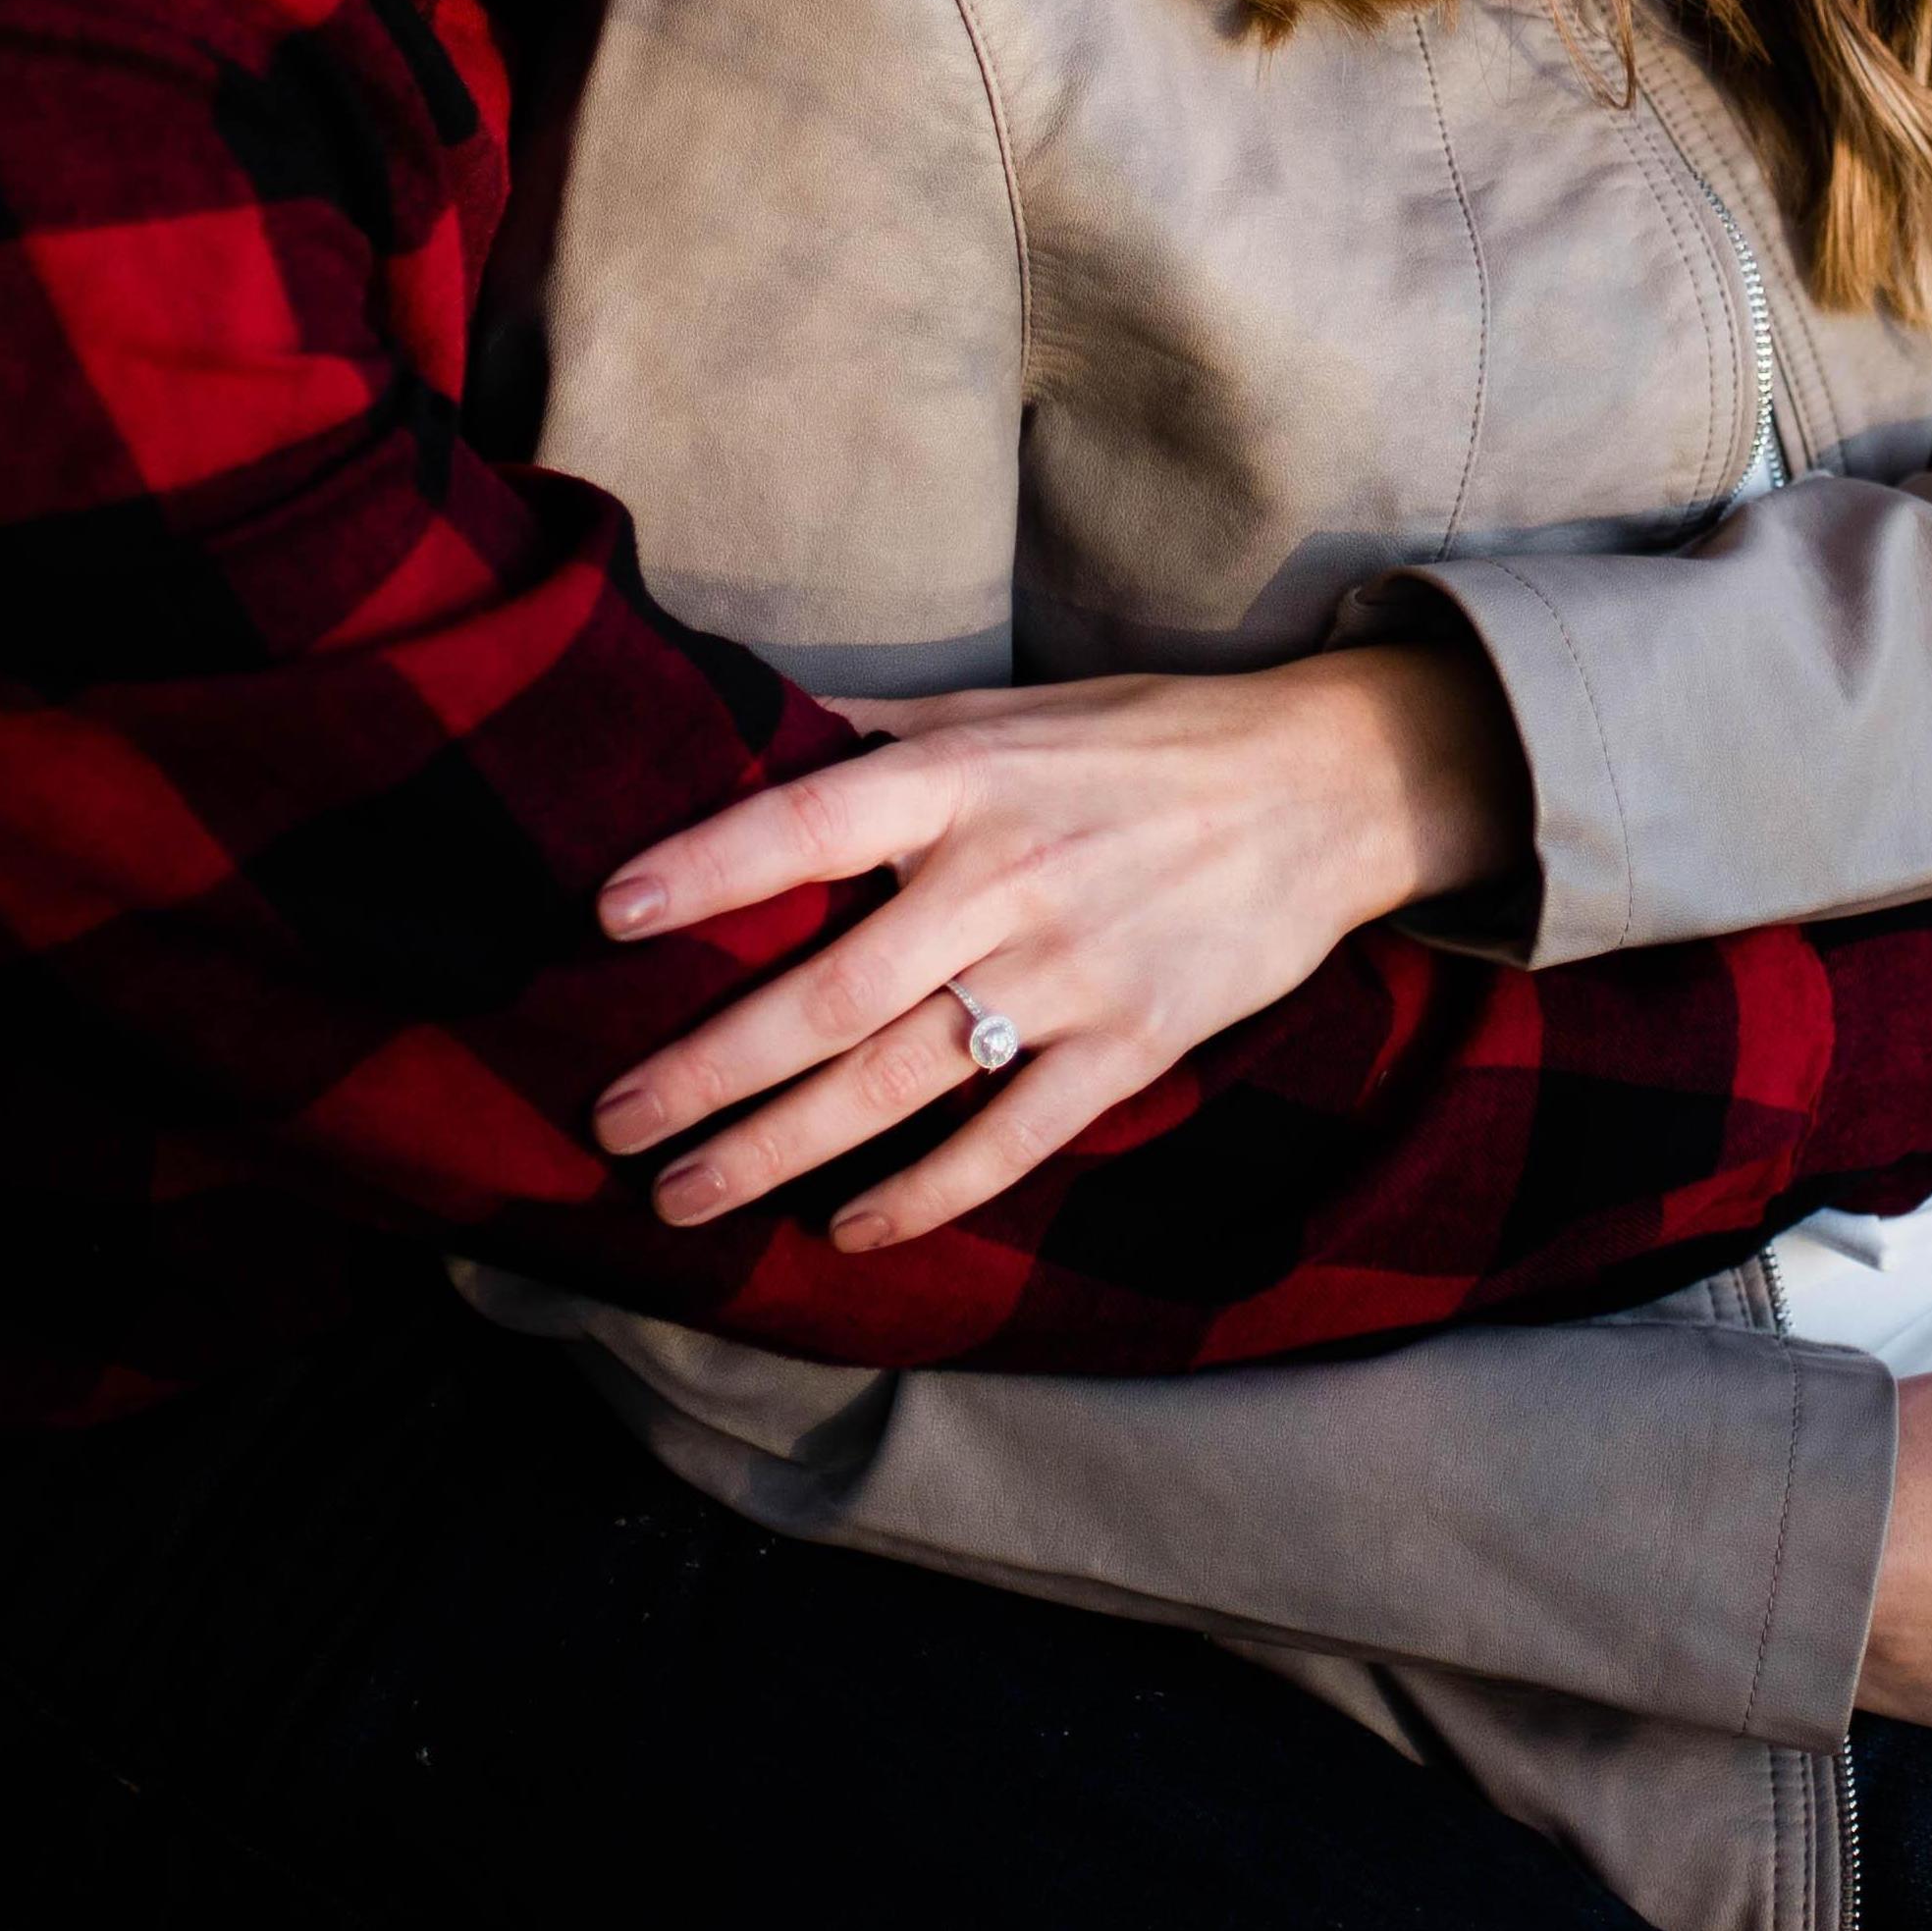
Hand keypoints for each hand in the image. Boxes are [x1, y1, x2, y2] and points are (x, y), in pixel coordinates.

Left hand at [586, 647, 1524, 1251]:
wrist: (1325, 785)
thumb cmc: (1144, 738)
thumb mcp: (1012, 702)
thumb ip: (884, 729)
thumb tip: (747, 716)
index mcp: (966, 777)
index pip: (809, 821)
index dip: (708, 867)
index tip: (606, 915)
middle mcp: (1007, 876)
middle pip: (830, 993)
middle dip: (707, 1068)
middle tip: (611, 1118)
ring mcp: (1071, 970)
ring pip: (897, 1081)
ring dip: (777, 1147)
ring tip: (681, 1193)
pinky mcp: (1132, 1042)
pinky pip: (1011, 1138)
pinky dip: (925, 1193)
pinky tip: (847, 1227)